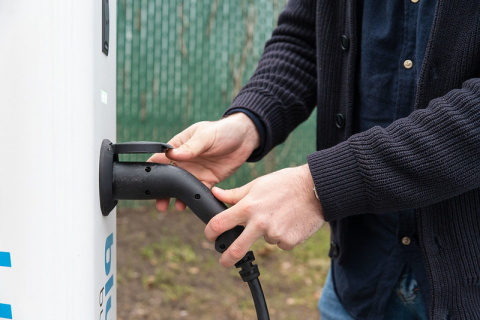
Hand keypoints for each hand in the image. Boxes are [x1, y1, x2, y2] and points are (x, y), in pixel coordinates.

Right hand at [148, 113, 260, 210]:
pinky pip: (199, 191)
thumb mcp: (206, 135)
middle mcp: (185, 160)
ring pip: (182, 187)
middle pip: (169, 178)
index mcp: (180, 146)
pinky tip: (190, 205)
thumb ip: (190, 147)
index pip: (161, 158)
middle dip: (162, 190)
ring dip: (177, 197)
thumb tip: (173, 154)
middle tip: (159, 202)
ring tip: (173, 207)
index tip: (147, 181)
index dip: (152, 169)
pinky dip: (194, 198)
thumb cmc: (223, 130)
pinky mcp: (208, 179)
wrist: (245, 138)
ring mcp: (196, 171)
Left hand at [204, 164, 323, 266]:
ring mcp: (275, 234)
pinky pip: (280, 243)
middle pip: (236, 249)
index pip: (219, 224)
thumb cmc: (285, 183)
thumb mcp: (257, 184)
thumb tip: (215, 193)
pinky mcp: (289, 241)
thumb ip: (235, 194)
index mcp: (248, 206)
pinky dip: (282, 236)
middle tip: (223, 261)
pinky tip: (290, 221)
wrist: (316, 188)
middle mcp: (259, 223)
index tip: (211, 235)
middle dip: (226, 259)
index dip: (210, 232)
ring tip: (279, 214)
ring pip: (263, 240)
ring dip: (266, 233)